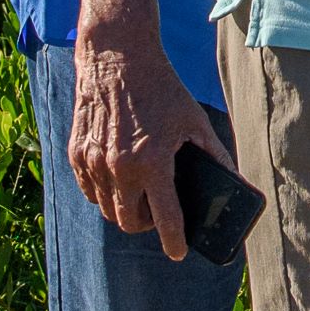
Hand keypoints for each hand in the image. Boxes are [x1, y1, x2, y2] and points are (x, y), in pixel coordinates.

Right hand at [68, 29, 233, 260]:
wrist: (117, 58)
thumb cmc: (161, 89)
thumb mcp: (195, 121)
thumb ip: (215, 155)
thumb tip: (233, 183)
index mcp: (153, 162)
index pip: (165, 219)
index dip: (173, 241)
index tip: (178, 252)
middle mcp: (119, 168)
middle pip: (130, 223)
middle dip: (147, 225)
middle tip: (158, 212)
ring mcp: (93, 162)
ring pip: (107, 211)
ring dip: (125, 211)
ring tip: (140, 195)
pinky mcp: (76, 154)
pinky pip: (89, 192)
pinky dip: (104, 194)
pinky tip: (118, 181)